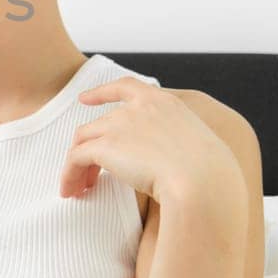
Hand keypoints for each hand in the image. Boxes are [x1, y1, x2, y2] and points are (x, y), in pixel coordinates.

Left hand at [59, 77, 240, 204]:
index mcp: (164, 103)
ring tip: (77, 187)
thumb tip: (172, 165)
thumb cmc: (208, 174)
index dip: (102, 92)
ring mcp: (119, 125)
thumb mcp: (197, 149)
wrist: (201, 181)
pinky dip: (69, 175)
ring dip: (77, 164)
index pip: (125, 87)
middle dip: (92, 149)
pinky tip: (70, 190)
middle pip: (99, 125)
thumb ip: (178, 146)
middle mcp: (137, 109)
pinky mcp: (104, 146)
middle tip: (89, 176)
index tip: (85, 99)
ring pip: (83, 141)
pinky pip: (75, 159)